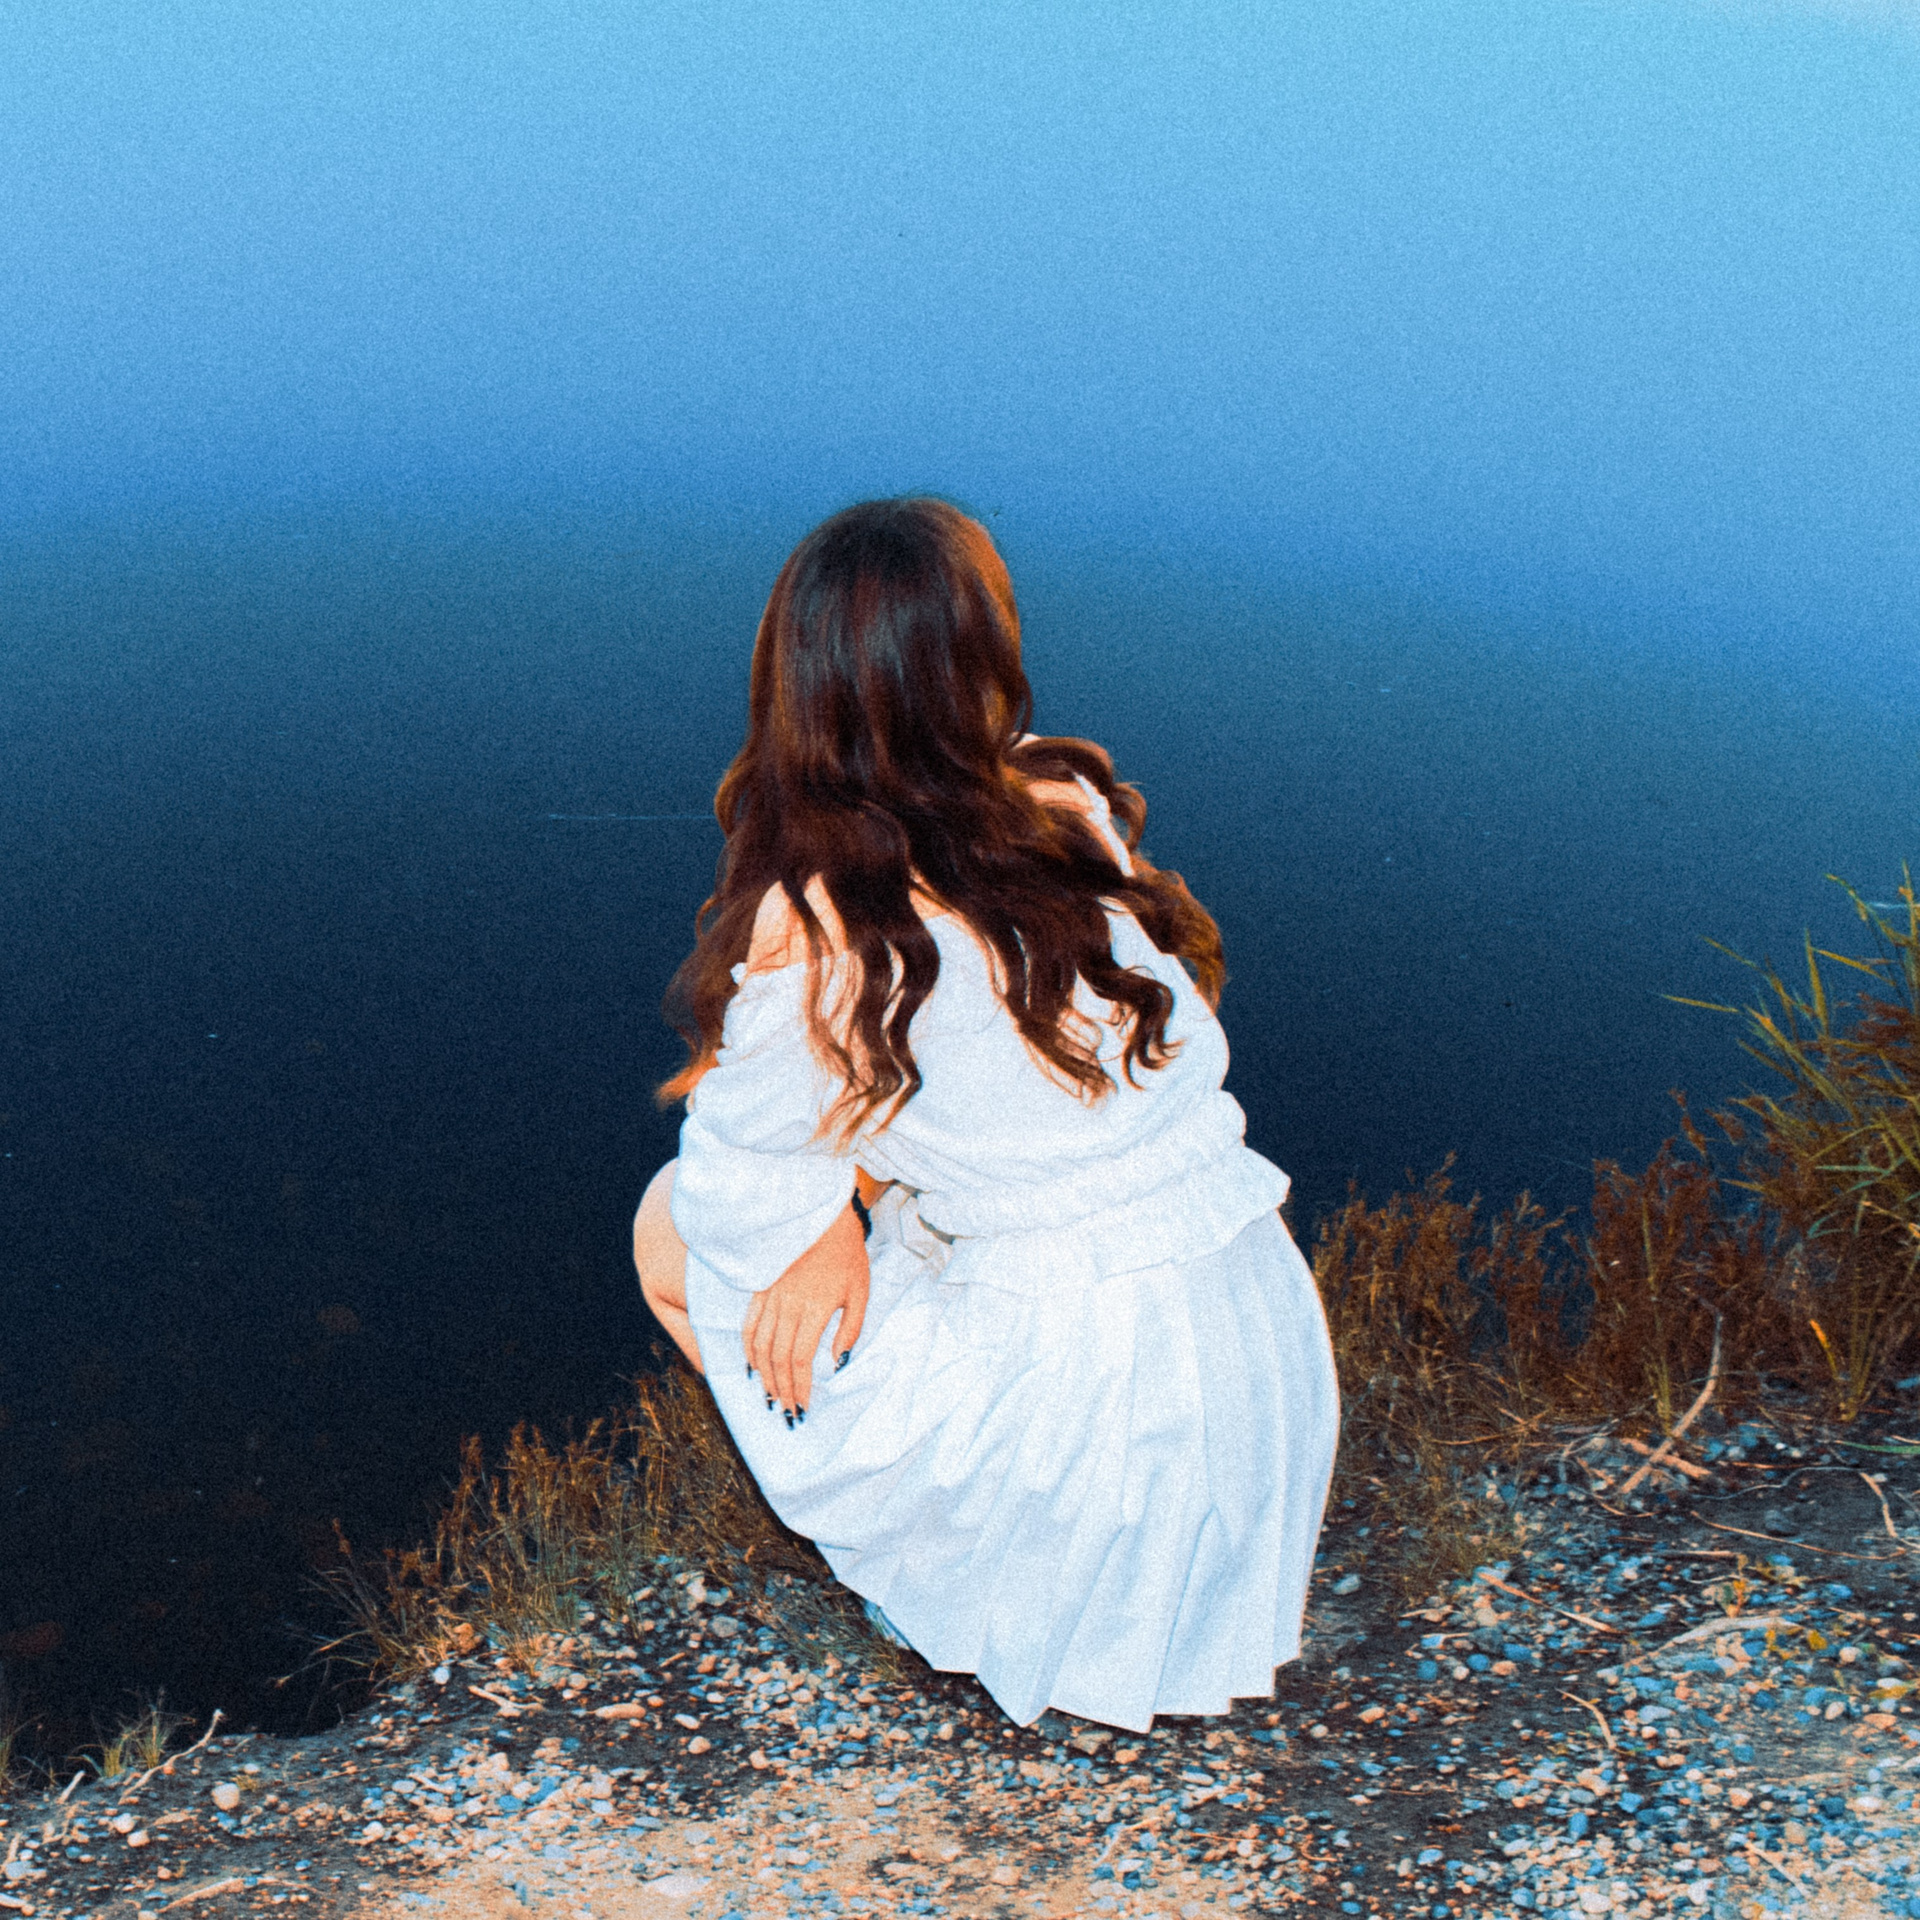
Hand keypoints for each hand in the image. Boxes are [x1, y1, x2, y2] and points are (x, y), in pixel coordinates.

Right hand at [742, 1198, 869, 1421]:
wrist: (823, 1216)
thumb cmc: (847, 1254)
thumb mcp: (861, 1291)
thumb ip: (851, 1329)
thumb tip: (837, 1363)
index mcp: (815, 1307)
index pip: (799, 1359)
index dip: (799, 1387)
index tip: (803, 1407)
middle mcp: (788, 1304)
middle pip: (777, 1358)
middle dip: (781, 1389)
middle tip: (786, 1412)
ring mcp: (770, 1295)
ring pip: (759, 1344)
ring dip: (763, 1375)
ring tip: (770, 1396)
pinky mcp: (761, 1287)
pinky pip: (748, 1323)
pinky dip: (747, 1348)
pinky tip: (752, 1366)